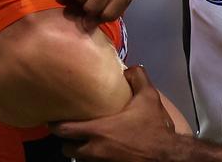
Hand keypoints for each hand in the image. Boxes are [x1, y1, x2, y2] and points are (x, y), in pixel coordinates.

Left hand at [50, 66, 176, 161]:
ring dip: (80, 151)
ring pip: (79, 159)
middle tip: (72, 130)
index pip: (63, 130)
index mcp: (98, 130)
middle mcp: (93, 151)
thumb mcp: (149, 97)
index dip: (55, 124)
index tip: (54, 118)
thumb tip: (129, 68)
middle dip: (67, 140)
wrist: (167, 157)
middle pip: (67, 148)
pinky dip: (93, 159)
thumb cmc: (154, 128)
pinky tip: (103, 152)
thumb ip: (138, 78)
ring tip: (87, 141)